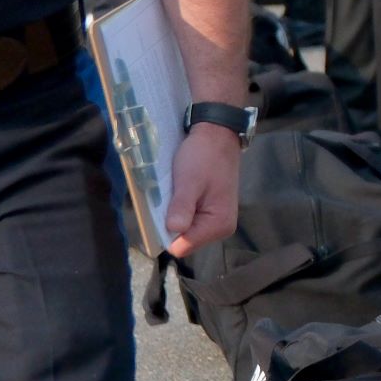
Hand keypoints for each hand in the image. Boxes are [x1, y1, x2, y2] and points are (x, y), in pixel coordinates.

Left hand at [160, 122, 241, 257]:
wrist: (218, 134)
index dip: (166, 232)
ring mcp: (217, 220)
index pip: (182, 246)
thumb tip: (173, 231)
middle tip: (170, 197)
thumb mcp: (189, 180)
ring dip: (175, 214)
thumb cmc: (204, 156)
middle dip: (171, 223)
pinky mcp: (211, 212)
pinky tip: (181, 193)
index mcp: (218, 225)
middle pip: (183, 240)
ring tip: (175, 192)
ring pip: (185, 230)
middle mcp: (220, 228)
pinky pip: (189, 219)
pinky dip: (181, 209)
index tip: (161, 211)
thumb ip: (182, 208)